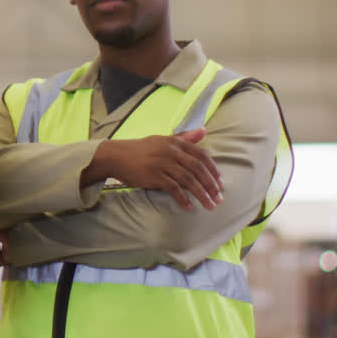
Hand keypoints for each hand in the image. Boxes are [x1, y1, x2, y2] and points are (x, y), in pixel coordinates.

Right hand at [84, 128, 221, 210]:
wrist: (116, 156)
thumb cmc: (141, 149)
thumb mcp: (163, 140)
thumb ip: (185, 137)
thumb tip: (204, 130)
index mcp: (175, 142)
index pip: (201, 155)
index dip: (213, 170)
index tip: (220, 183)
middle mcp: (170, 151)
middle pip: (197, 169)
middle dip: (211, 185)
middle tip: (219, 198)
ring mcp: (162, 163)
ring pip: (188, 180)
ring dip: (202, 194)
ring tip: (210, 206)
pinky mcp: (153, 175)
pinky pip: (173, 188)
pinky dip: (183, 199)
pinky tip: (189, 207)